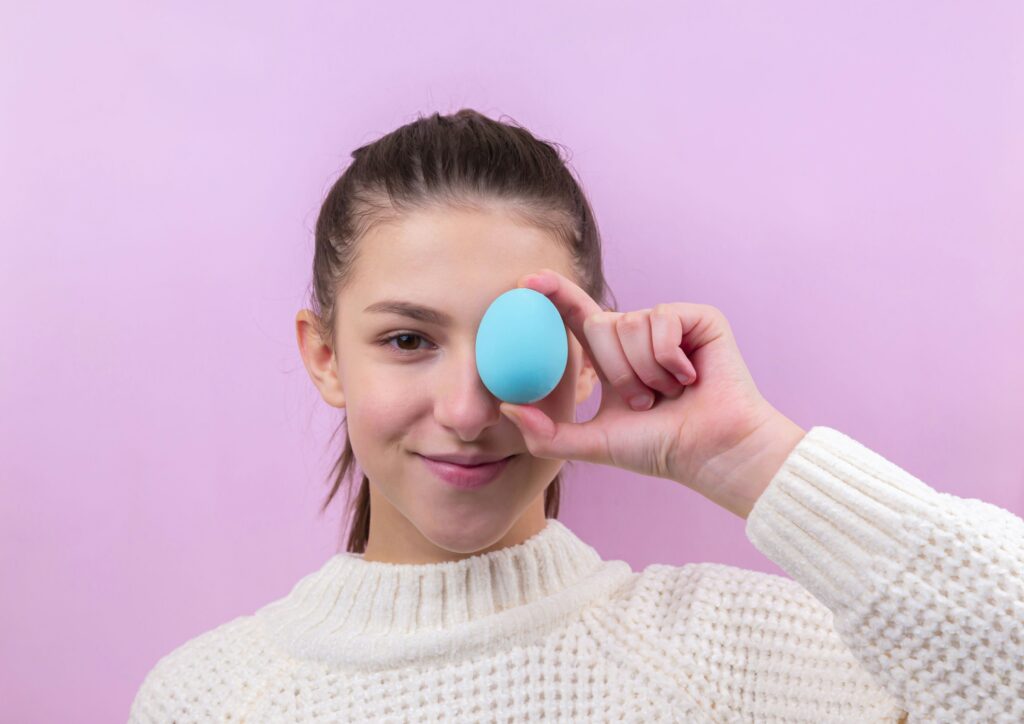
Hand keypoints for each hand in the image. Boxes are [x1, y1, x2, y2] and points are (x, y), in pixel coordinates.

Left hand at [498, 268, 806, 518]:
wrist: (712, 452)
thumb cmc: (660, 449)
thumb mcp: (594, 443)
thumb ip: (547, 433)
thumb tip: (506, 408)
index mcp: (612, 358)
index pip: (576, 318)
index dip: (554, 295)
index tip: (526, 281)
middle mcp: (638, 336)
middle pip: (599, 324)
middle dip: (619, 372)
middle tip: (647, 401)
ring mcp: (669, 325)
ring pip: (630, 323)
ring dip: (647, 370)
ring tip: (671, 392)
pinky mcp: (698, 319)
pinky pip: (662, 320)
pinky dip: (670, 356)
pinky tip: (691, 376)